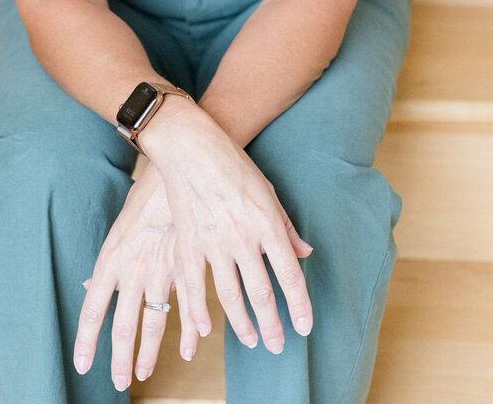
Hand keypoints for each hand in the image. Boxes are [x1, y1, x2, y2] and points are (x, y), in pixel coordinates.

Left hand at [73, 159, 202, 389]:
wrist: (178, 167)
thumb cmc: (147, 195)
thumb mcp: (120, 229)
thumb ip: (108, 264)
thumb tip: (92, 287)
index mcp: (111, 258)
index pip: (93, 309)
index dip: (87, 340)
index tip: (83, 364)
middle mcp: (133, 269)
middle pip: (123, 325)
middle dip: (120, 358)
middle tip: (119, 381)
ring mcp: (160, 269)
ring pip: (153, 321)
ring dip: (149, 351)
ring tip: (143, 372)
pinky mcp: (186, 264)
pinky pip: (186, 306)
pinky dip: (188, 330)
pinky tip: (190, 347)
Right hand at [143, 103, 313, 352]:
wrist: (190, 145)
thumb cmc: (232, 163)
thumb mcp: (267, 189)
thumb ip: (286, 226)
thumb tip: (305, 254)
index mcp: (266, 222)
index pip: (289, 273)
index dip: (298, 304)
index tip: (304, 327)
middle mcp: (242, 236)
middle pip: (261, 291)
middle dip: (272, 323)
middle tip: (277, 346)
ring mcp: (213, 241)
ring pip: (230, 294)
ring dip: (242, 323)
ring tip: (252, 340)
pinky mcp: (188, 241)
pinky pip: (194, 284)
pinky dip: (198, 310)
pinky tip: (205, 329)